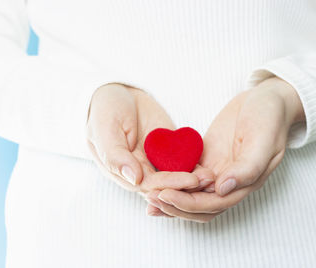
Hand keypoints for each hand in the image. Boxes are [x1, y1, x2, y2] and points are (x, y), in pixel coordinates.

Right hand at [87, 84, 213, 208]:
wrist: (119, 93)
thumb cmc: (105, 111)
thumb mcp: (104, 130)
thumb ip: (116, 156)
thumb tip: (135, 180)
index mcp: (122, 172)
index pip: (148, 184)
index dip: (169, 184)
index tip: (188, 180)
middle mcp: (140, 171)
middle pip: (165, 185)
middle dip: (186, 184)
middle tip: (207, 180)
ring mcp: (155, 161)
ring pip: (176, 175)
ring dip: (194, 178)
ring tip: (211, 176)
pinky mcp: (168, 150)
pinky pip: (182, 160)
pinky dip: (194, 164)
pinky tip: (209, 166)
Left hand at [146, 77, 304, 221]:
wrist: (265, 99)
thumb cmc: (269, 118)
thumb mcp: (264, 140)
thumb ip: (248, 167)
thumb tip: (222, 188)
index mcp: (245, 183)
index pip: (214, 203)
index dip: (189, 203)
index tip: (166, 195)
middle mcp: (230, 183)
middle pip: (200, 205)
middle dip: (176, 205)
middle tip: (151, 197)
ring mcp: (217, 171)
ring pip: (192, 194)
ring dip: (172, 198)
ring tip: (148, 196)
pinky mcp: (207, 159)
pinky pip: (188, 175)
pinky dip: (173, 181)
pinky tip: (155, 180)